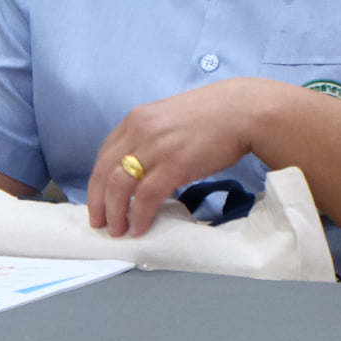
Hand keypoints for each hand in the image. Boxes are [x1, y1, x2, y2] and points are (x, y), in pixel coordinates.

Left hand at [86, 80, 273, 238]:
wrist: (243, 111)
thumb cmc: (213, 117)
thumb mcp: (170, 120)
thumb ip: (151, 140)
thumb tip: (142, 170)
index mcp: (137, 119)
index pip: (104, 155)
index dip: (96, 183)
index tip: (97, 202)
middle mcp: (140, 130)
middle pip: (104, 172)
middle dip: (98, 203)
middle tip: (100, 223)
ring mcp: (156, 146)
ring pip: (119, 186)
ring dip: (115, 213)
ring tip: (118, 230)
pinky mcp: (175, 163)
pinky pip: (146, 196)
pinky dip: (139, 215)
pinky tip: (140, 227)